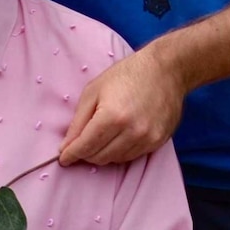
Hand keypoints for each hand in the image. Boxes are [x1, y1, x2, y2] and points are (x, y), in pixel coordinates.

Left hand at [58, 45, 184, 165]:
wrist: (166, 70)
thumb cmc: (126, 74)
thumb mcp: (94, 89)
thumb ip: (79, 120)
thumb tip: (67, 145)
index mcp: (112, 116)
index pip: (86, 146)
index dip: (71, 154)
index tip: (63, 158)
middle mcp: (130, 132)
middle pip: (99, 157)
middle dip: (86, 153)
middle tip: (80, 145)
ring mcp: (146, 139)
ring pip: (115, 160)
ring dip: (103, 153)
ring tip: (100, 138)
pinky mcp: (158, 142)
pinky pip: (132, 156)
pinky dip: (120, 151)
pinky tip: (117, 138)